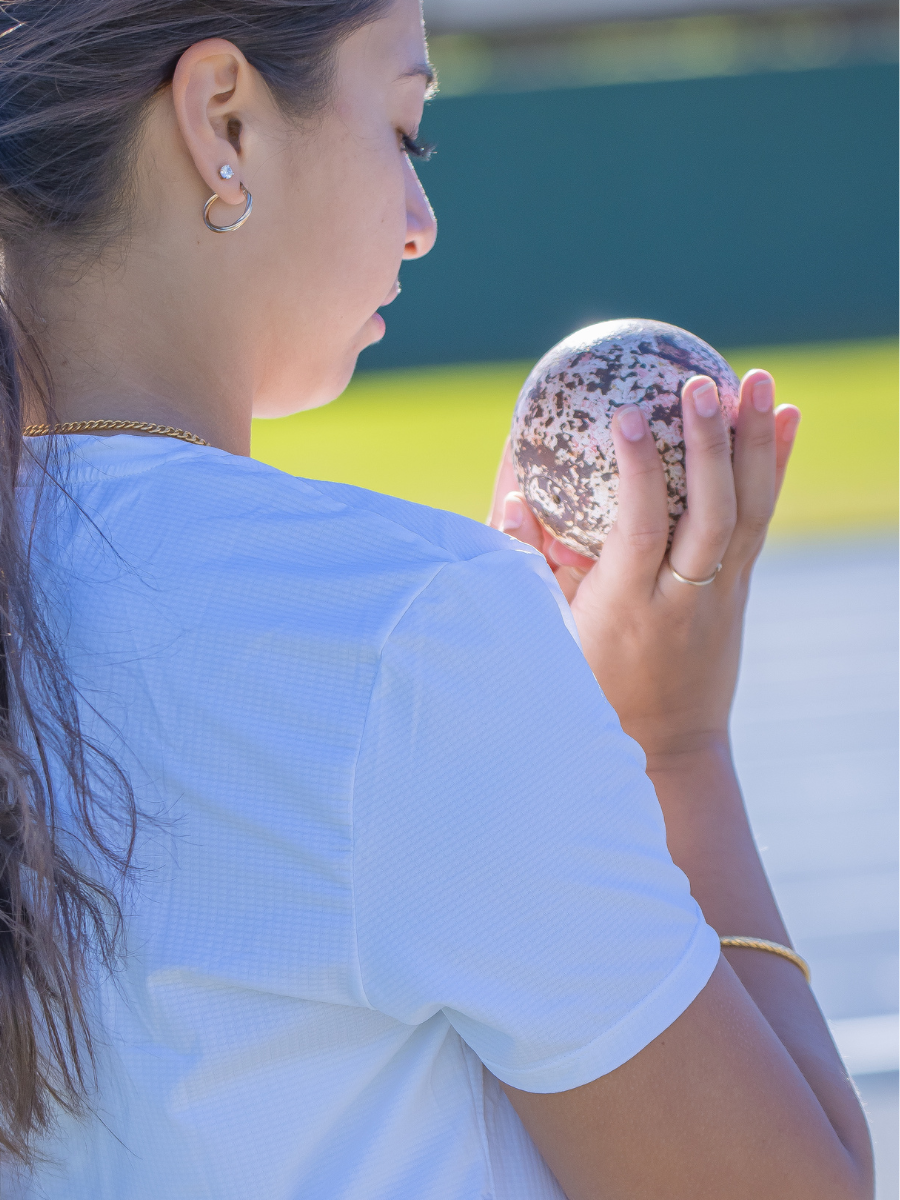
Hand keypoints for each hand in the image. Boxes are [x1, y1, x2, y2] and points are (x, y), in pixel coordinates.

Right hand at [489, 371, 800, 759]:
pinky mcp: (740, 587)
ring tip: (756, 378)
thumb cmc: (595, 687)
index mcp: (629, 607)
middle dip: (709, 445)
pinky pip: (763, 520)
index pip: (641, 530)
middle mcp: (684, 597)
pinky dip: (777, 467)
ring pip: (749, 512)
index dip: (639, 473)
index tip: (627, 417)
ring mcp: (722, 592)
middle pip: (710, 515)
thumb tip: (512, 500)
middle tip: (701, 381)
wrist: (669, 743)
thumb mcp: (550, 637)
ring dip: (755, 443)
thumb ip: (528, 570)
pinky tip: (786, 418)